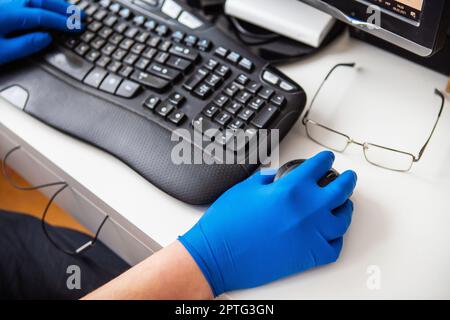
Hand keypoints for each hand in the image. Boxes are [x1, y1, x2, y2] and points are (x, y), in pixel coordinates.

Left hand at [0, 0, 81, 64]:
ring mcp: (1, 4)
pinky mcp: (0, 8)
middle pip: (40, 1)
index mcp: (7, 15)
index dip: (62, 22)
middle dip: (63, 8)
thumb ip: (25, 45)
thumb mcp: (2, 53)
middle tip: (81, 15)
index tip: (77, 27)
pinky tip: (47, 8)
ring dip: (53, 3)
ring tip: (68, 10)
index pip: (41, 16)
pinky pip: (25, 1)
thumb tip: (46, 38)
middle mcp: (5, 4)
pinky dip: (41, 4)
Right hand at [179, 151, 356, 295]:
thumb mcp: (244, 189)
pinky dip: (335, 239)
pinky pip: (334, 246)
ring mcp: (311, 234)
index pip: (319, 166)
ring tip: (344, 205)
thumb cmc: (226, 224)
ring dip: (345, 209)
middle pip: (341, 189)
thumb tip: (275, 176)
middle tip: (348, 177)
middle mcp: (306, 210)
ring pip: (343, 219)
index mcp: (289, 189)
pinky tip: (331, 233)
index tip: (326, 160)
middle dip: (347, 179)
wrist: (218, 254)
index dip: (324, 160)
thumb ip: (265, 178)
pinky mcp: (308, 256)